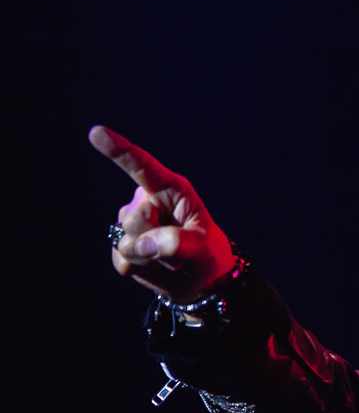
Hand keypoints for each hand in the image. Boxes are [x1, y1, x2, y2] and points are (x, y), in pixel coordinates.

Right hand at [91, 126, 233, 301]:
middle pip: (136, 218)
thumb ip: (176, 242)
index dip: (119, 151)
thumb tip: (142, 244)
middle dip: (156, 239)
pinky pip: (120, 258)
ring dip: (151, 257)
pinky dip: (140, 267)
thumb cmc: (207, 253)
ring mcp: (132, 223)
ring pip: (127, 241)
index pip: (143, 167)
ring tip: (172, 258)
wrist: (200, 280)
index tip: (96, 133)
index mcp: (171, 190)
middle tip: (180, 248)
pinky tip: (154, 265)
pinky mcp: (122, 244)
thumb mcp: (202, 246)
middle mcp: (147, 201)